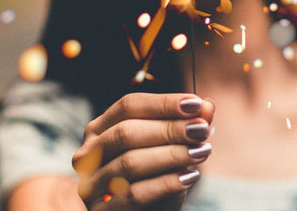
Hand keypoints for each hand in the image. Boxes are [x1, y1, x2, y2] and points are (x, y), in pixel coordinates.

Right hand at [72, 93, 213, 209]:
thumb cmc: (155, 179)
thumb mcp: (172, 150)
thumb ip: (187, 127)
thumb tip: (208, 106)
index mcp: (101, 129)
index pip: (129, 105)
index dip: (163, 103)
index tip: (196, 104)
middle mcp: (88, 153)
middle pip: (127, 132)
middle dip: (169, 129)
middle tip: (202, 129)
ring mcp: (90, 184)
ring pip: (130, 162)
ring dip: (171, 154)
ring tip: (201, 152)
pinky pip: (134, 194)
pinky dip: (165, 183)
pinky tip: (190, 177)